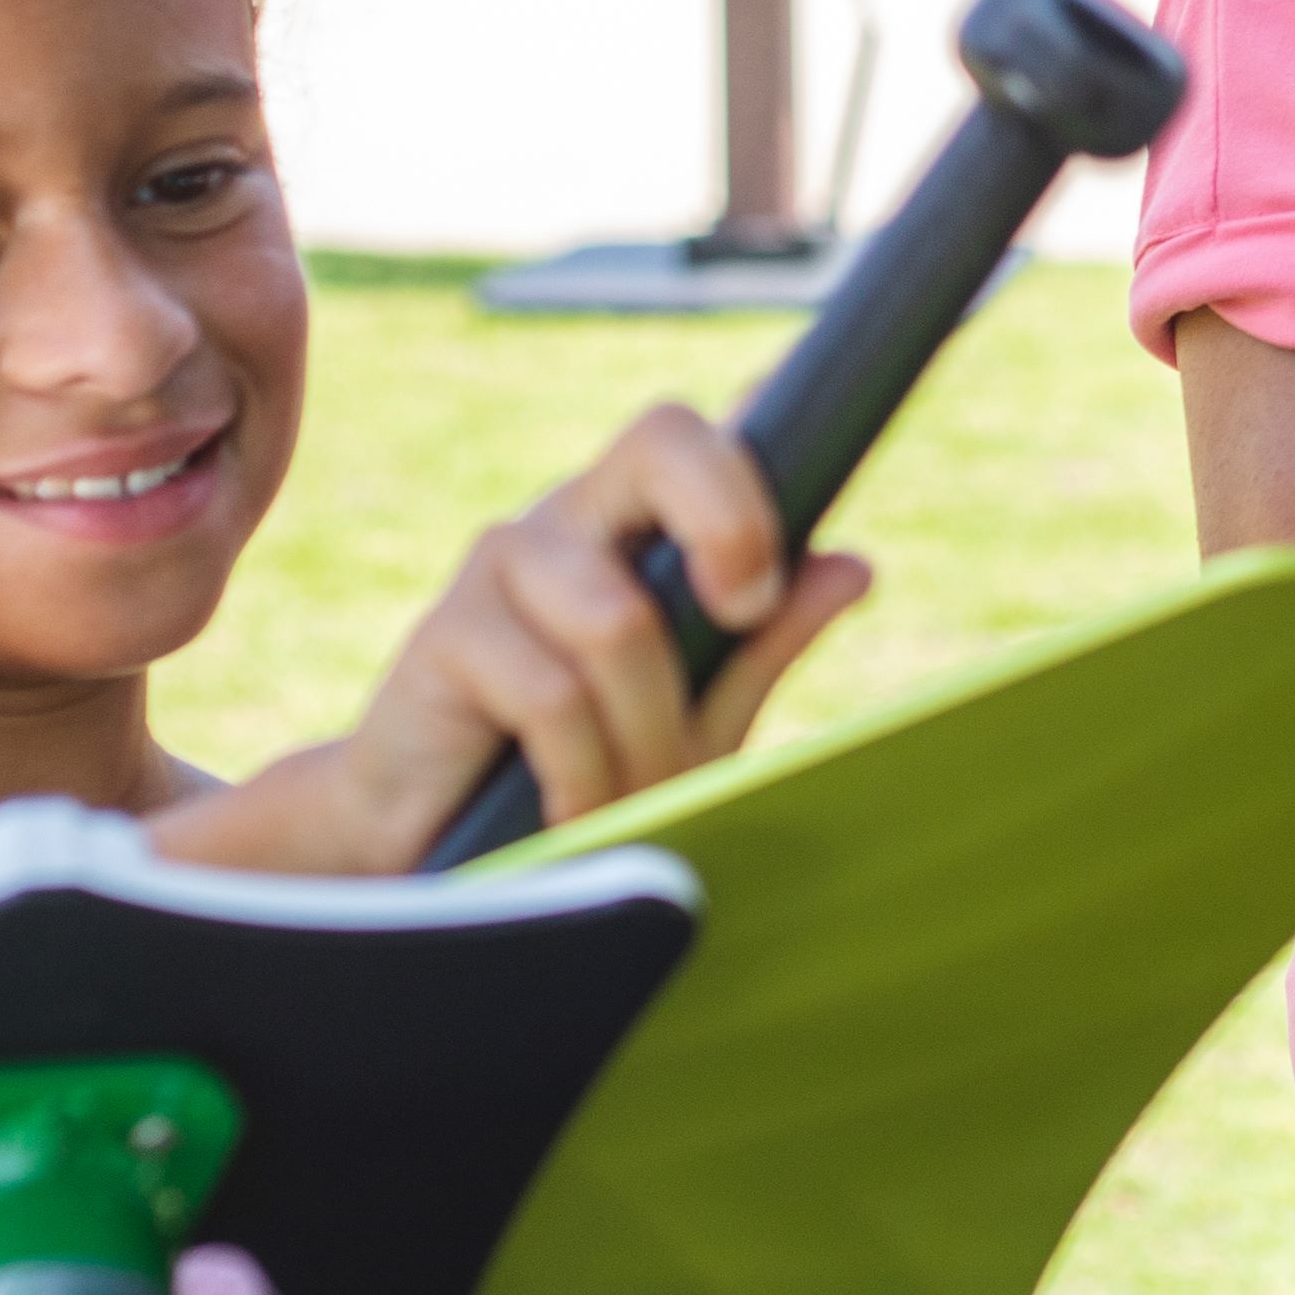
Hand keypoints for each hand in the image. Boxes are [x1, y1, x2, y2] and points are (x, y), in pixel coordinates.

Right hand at [171, 404, 872, 876]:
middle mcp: (570, 520)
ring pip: (621, 618)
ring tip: (633, 800)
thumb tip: (854, 564)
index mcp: (637, 522)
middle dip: (729, 527)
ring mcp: (501, 564)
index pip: (694, 435)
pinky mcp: (443, 635)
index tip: (772, 578)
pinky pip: (552, 695)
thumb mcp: (697, 717)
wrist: (441, 858)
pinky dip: (584, 775)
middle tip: (742, 618)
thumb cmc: (583, 772)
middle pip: (661, 441)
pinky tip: (571, 813)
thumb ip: (765, 642)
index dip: (751, 471)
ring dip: (647, 735)